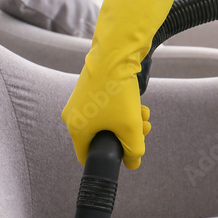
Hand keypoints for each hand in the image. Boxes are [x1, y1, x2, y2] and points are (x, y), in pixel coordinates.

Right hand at [61, 0, 178, 168]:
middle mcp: (73, 116)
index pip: (88, 156)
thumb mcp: (131, 128)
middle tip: (142, 129)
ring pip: (109, 122)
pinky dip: (124, 109)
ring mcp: (80, 102)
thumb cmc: (118, 93)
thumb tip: (133, 163)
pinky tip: (140, 105)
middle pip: (102, 138)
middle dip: (126, 135)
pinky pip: (107, 108)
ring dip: (129, 122)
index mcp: (76, 129)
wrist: (115, 54)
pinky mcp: (90, 90)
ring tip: (144, 115)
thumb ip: (134, 150)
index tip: (126, 151)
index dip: (110, 157)